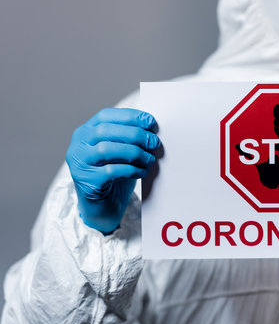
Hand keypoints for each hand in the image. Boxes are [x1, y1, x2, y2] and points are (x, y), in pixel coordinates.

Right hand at [66, 108, 160, 233]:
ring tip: (149, 159)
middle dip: (135, 134)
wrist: (103, 208)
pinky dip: (132, 170)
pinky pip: (111, 171)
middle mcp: (78, 146)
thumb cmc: (115, 176)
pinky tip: (143, 172)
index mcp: (85, 133)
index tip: (150, 122)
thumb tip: (152, 129)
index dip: (129, 116)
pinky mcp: (87, 182)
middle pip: (106, 131)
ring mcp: (80, 164)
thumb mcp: (121, 152)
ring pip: (107, 149)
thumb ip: (129, 138)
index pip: (105, 116)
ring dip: (134, 153)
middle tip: (154, 142)